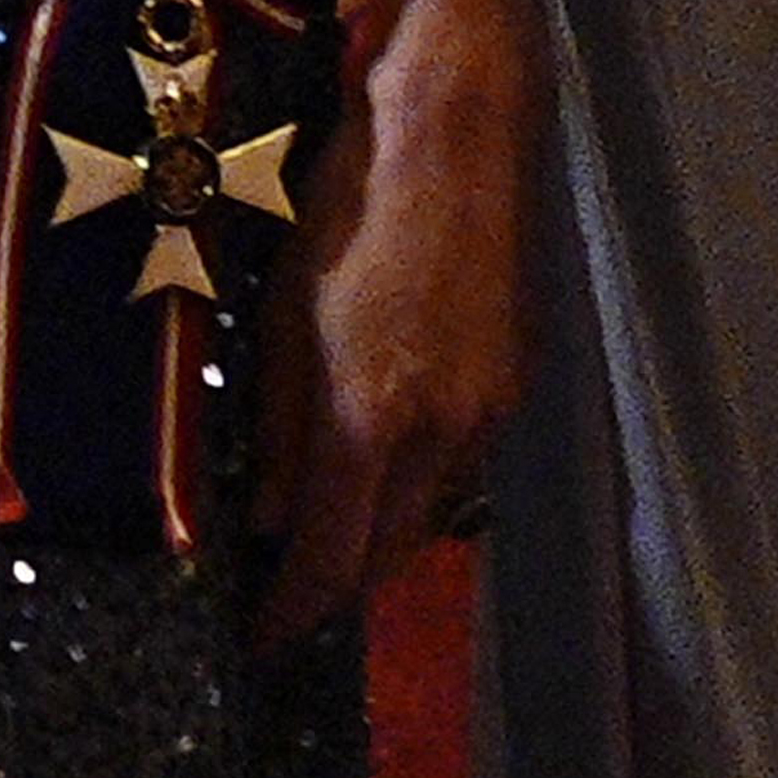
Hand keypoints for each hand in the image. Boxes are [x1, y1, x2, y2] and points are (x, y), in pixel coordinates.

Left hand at [251, 35, 531, 660]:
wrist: (457, 136)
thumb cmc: (351, 209)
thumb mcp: (283, 318)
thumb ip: (277, 427)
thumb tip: (265, 516)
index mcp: (374, 416)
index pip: (331, 558)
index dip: (294, 611)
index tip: (263, 641)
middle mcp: (444, 429)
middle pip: (390, 554)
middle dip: (338, 586)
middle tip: (290, 598)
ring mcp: (489, 407)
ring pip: (432, 514)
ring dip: (382, 539)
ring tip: (331, 539)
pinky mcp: (514, 380)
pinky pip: (461, 467)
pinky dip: (419, 488)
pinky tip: (387, 473)